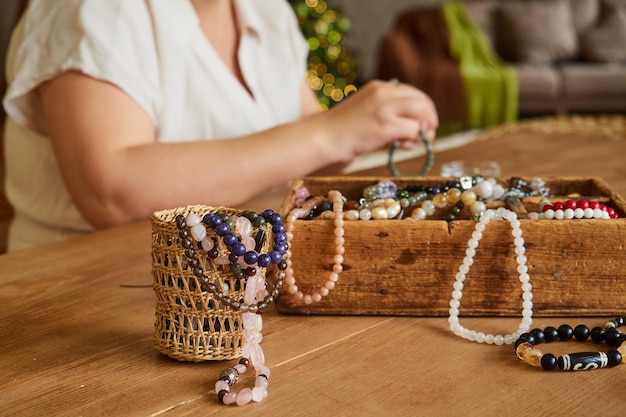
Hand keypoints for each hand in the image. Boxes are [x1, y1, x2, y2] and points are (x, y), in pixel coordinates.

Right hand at [315, 79, 438, 162]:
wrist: (322, 138)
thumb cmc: (340, 130)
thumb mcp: (365, 111)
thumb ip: (386, 111)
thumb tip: (412, 124)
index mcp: (378, 87)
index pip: (412, 92)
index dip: (421, 109)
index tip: (421, 124)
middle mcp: (384, 92)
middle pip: (421, 100)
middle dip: (428, 118)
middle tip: (426, 135)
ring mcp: (385, 107)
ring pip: (421, 112)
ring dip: (422, 129)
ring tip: (410, 142)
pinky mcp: (385, 125)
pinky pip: (413, 130)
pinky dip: (412, 141)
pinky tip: (400, 146)